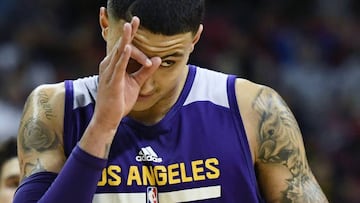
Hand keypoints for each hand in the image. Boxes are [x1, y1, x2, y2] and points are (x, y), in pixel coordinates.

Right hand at [94, 16, 160, 130]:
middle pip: (120, 45)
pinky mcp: (112, 82)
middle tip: (135, 18)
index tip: (137, 22)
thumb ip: (146, 71)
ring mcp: (109, 73)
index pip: (123, 46)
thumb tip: (158, 59)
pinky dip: (123, 56)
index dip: (130, 34)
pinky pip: (118, 67)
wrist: (108, 119)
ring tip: (130, 26)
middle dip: (128, 32)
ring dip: (125, 39)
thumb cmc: (120, 101)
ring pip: (118, 53)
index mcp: (113, 65)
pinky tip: (127, 47)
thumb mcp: (136, 83)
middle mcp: (108, 66)